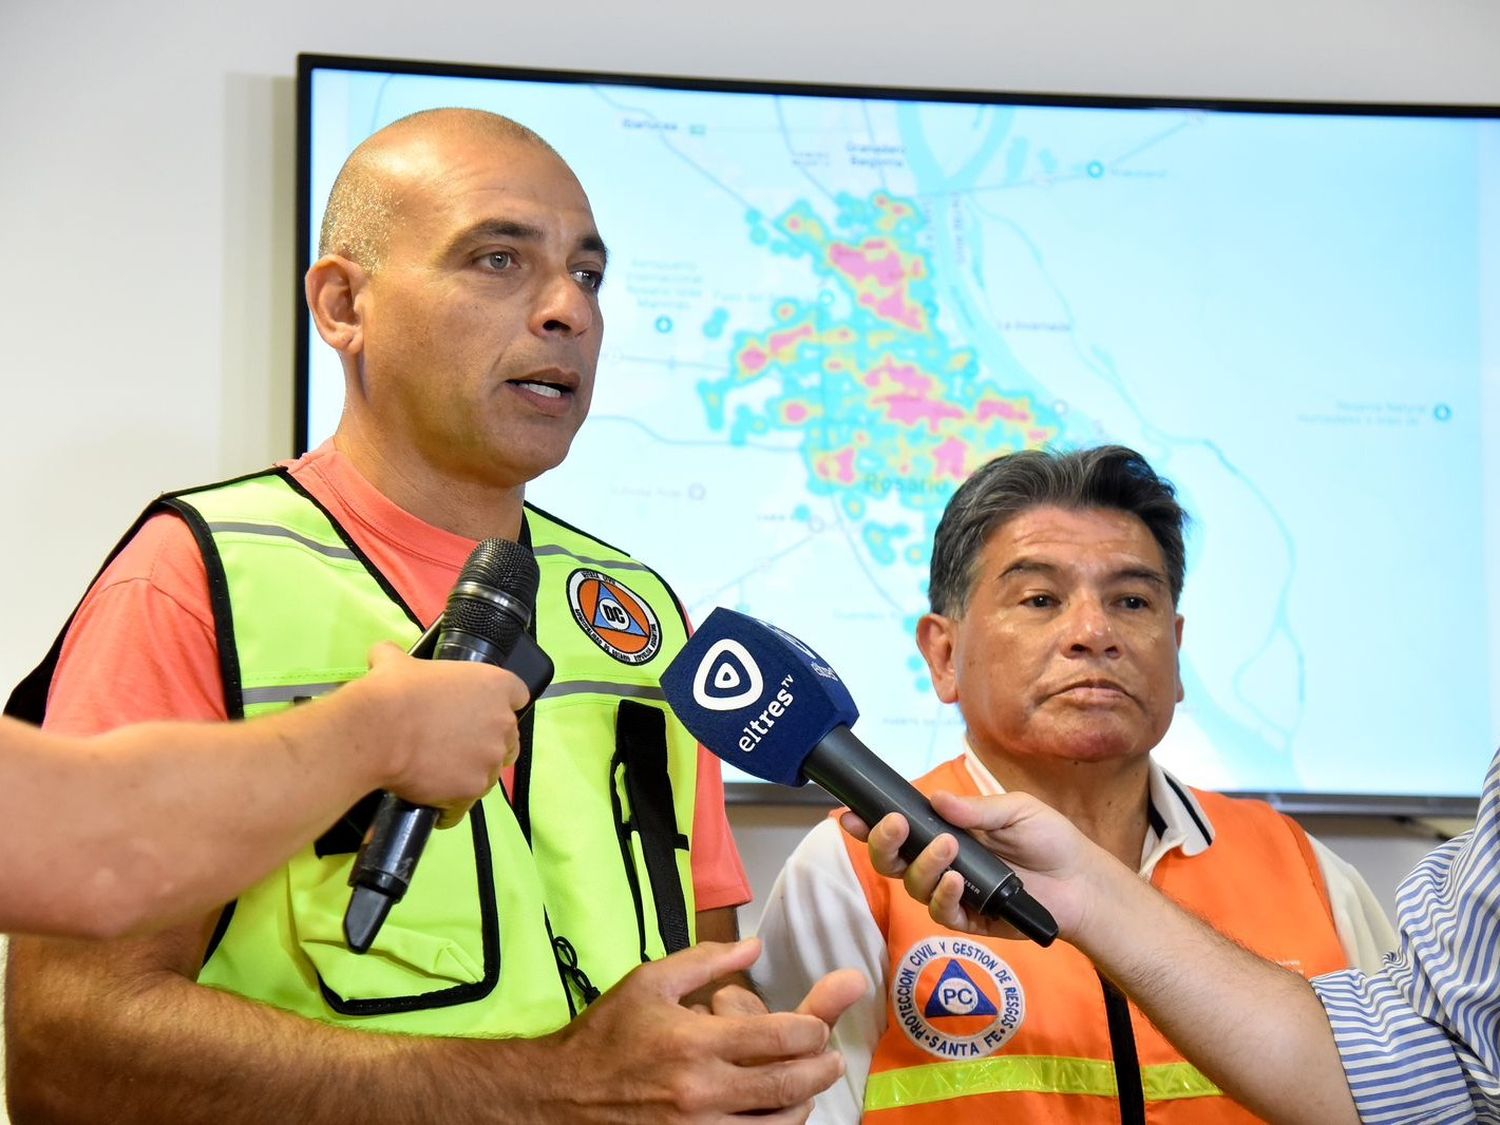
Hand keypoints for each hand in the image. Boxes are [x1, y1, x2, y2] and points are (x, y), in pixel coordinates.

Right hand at [355, 642, 528, 826]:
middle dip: (487, 743)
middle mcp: (502, 722)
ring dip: (470, 773)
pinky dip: (452, 804)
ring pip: (490, 772)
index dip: (498, 705)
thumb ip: (399, 656)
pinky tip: (434, 800)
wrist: (377, 731)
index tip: (478, 712)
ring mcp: (490, 758)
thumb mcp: (396, 662)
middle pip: (508, 738)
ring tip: (439, 773)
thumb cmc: (393, 692)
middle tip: (455, 745)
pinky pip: (467, 802)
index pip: (516, 695)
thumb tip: (383, 654)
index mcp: (496, 685)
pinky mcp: (472, 789)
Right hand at [539, 939, 849, 1122]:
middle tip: (830, 1058)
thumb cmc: (606, 1034)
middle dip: (821, 1068)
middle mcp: (703, 1090)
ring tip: (807, 1086)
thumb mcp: (650, 982)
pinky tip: (772, 1113)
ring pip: (778, 1123)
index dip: (813, 1029)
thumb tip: (755, 946)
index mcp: (696, 1040)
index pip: (781, 1037)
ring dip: (802, 1103)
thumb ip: (707, 961)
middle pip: (789, 1084)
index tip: (817, 1026)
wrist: (560, 1096)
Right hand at [842, 790, 1109, 941]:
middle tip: (894, 824)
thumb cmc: (1050, 841)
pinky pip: (942, 912)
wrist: (1083, 882)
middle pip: (893, 860)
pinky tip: (957, 880)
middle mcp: (941, 863)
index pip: (901, 828)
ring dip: (923, 865)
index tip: (849, 813)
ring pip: (913, 886)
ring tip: (947, 846)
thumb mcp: (1014, 810)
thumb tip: (933, 800)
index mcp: (946, 832)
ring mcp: (953, 893)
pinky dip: (944, 894)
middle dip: (883, 842)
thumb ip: (974, 809)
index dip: (870, 823)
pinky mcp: (969, 920)